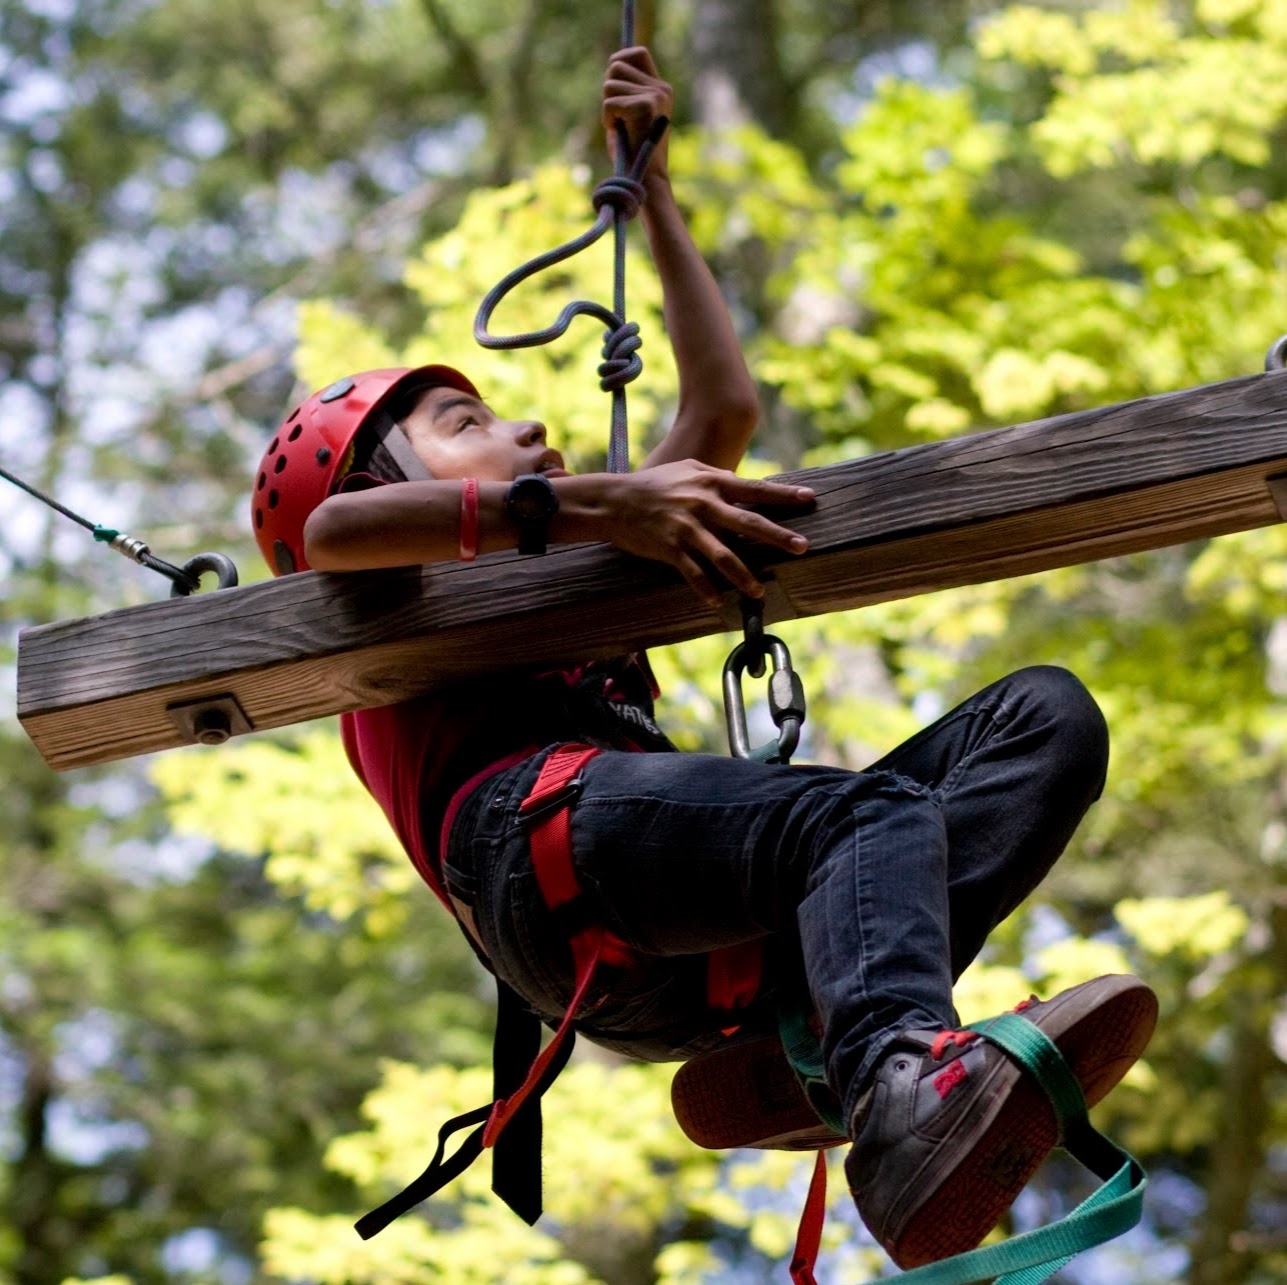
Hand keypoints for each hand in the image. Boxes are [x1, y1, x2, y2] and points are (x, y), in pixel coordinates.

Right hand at [600, 461, 813, 607]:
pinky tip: (716, 602)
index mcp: (711, 482)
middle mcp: (703, 504)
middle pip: (748, 522)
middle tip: (802, 547)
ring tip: (758, 590)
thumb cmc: (654, 484)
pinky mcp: (669, 548)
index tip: (810, 500)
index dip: (783, 495)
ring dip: (743, 575)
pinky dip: (705, 589)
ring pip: (723, 555)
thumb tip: (744, 484)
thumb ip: (717, 478)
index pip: (755, 489)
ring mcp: (686, 527)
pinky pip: (692, 573)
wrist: (613, 501)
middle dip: (778, 536)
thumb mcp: (688, 471)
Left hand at [602, 45, 671, 176]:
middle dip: (608, 89)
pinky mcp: (644, 107)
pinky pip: (609, 103)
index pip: (637, 53)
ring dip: (607, 107)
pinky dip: (607, 119)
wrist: (646, 180)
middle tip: (617, 116)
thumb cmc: (633, 153)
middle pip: (616, 65)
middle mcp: (661, 88)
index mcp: (661, 89)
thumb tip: (612, 65)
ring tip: (620, 127)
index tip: (613, 83)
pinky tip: (619, 133)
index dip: (620, 60)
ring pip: (609, 83)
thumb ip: (625, 91)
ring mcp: (654, 96)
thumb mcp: (630, 115)